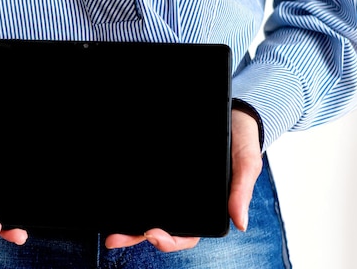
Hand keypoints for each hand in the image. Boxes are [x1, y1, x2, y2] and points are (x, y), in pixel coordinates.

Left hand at [104, 109, 262, 250]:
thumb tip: (240, 223)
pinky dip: (131, 191)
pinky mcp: (163, 168)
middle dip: (137, 235)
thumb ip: (241, 192)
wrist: (234, 114)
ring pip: (149, 209)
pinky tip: (116, 193)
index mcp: (208, 209)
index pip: (187, 234)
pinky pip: (146, 183)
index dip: (169, 240)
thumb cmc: (241, 143)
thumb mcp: (246, 164)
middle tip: (116, 238)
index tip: (152, 234)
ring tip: (109, 227)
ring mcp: (174, 186)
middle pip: (161, 226)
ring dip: (129, 220)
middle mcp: (188, 201)